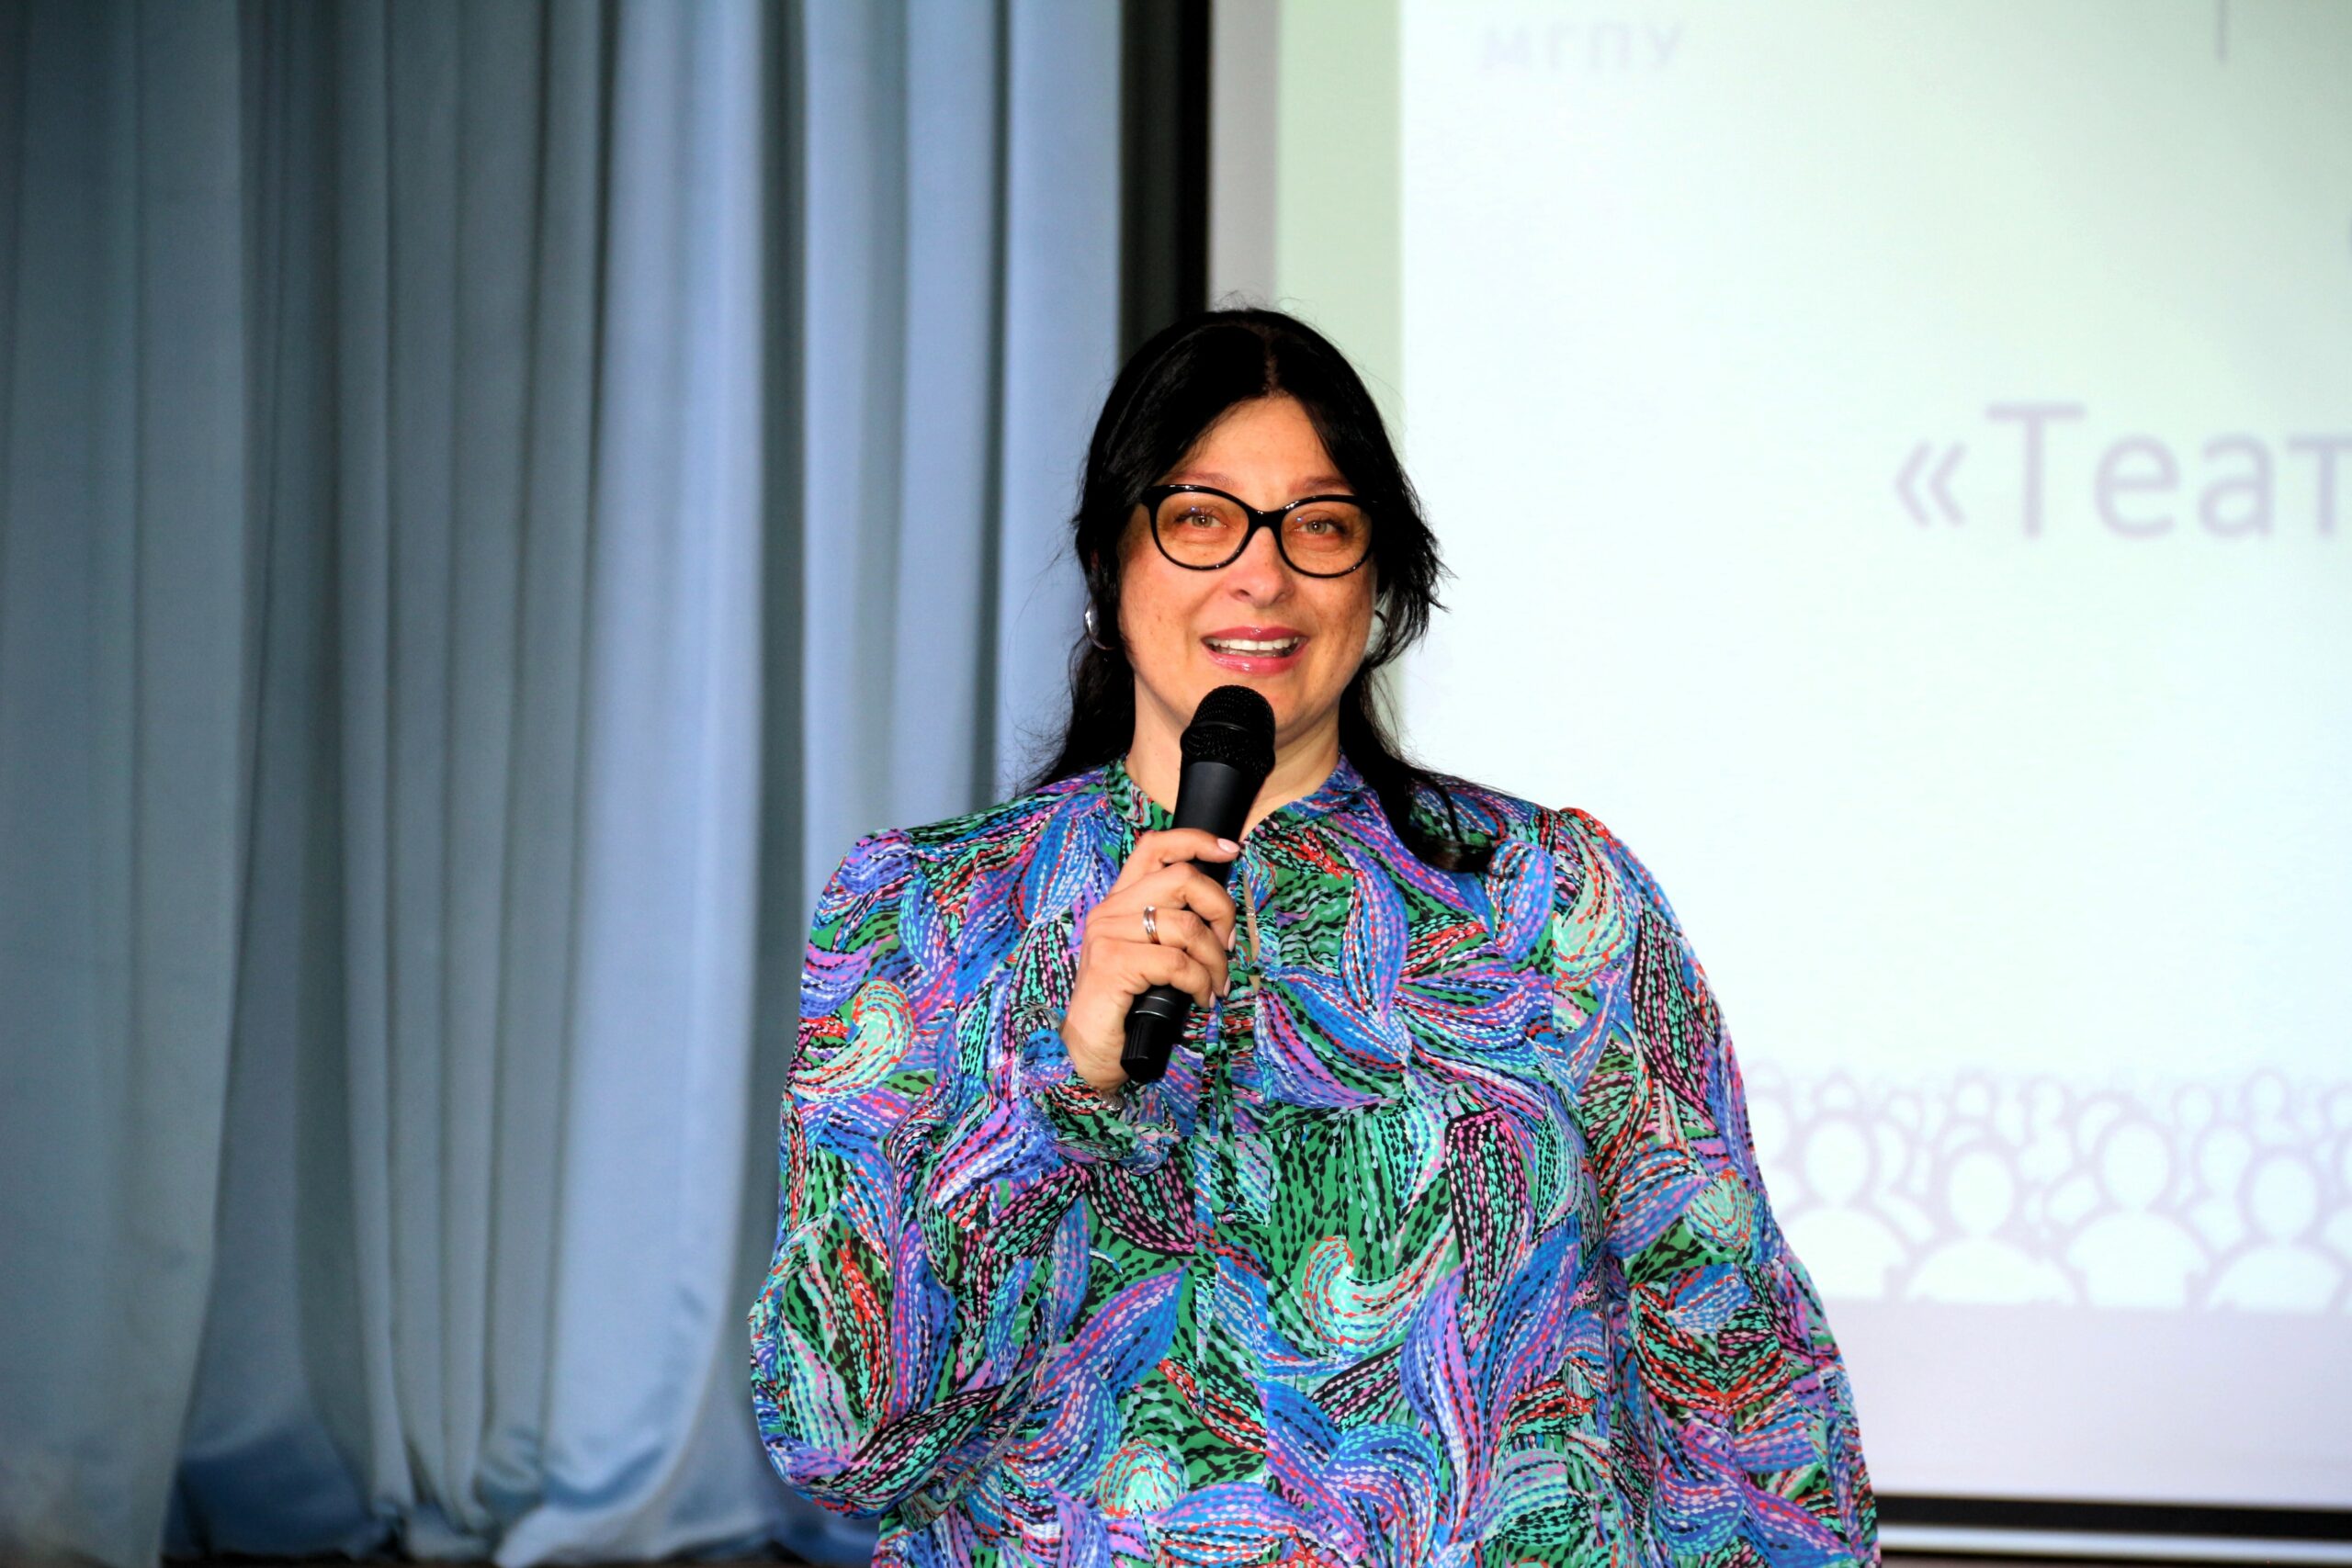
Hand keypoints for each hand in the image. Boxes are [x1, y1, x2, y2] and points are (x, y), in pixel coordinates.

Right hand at [1059, 829, 1239, 1093]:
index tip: (1230, 851)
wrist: (1086, 1054)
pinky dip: (1200, 982)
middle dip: (1221, 909)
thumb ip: (1172, 930)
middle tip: (1227, 946)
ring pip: (1186, 925)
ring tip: (1216, 985)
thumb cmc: (1124, 1009)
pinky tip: (1201, 998)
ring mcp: (1108, 935)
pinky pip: (1177, 961)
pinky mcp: (1113, 963)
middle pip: (1182, 877)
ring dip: (1215, 960)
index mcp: (1119, 903)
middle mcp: (1110, 912)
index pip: (1155, 847)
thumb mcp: (1150, 959)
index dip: (1196, 841)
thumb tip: (1221, 919)